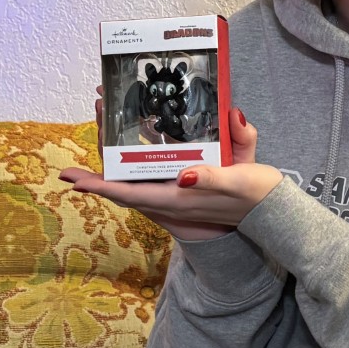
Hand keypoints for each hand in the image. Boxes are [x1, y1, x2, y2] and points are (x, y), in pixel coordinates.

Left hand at [67, 102, 277, 240]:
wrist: (275, 214)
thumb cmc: (257, 196)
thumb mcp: (239, 180)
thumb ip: (214, 176)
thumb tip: (186, 173)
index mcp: (179, 198)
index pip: (129, 194)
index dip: (100, 187)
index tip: (73, 181)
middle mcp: (170, 201)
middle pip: (122, 187)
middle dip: (96, 171)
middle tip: (75, 155)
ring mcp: (174, 198)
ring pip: (131, 182)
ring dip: (109, 164)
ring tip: (96, 132)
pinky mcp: (180, 192)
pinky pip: (144, 180)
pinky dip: (126, 166)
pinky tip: (120, 149)